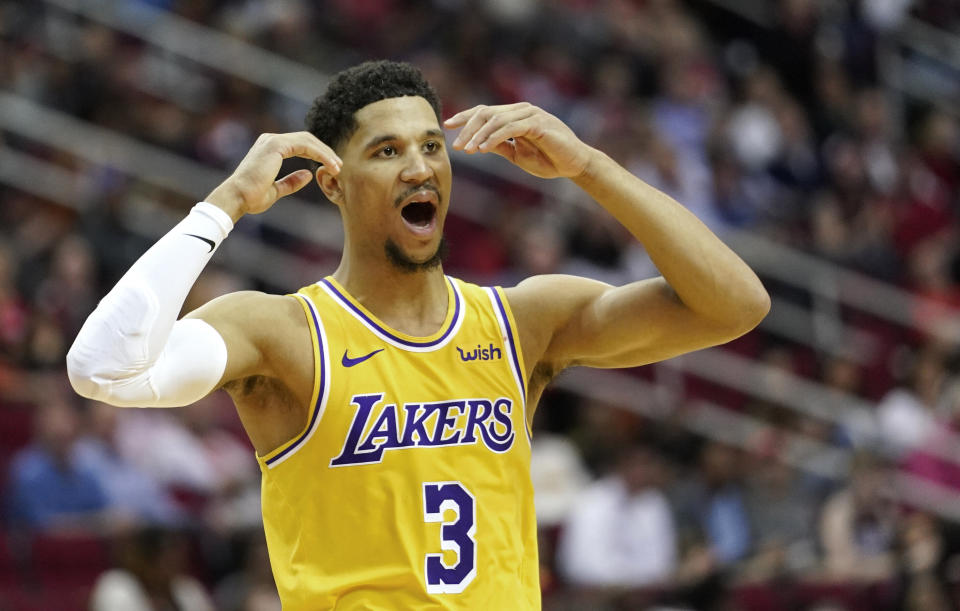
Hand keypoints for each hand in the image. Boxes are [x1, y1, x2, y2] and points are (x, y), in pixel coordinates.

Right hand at [205, 132, 341, 220]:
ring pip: (308, 140)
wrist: (238, 198)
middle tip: (339, 166)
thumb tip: (308, 175)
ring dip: (325, 153)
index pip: (300, 145)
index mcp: (270, 148)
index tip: (332, 167)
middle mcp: (271, 140)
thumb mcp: (276, 190)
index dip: (317, 154)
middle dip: (325, 151)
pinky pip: (305, 145)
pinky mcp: (276, 145)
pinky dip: (320, 154)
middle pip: (306, 139)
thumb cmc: (252, 197)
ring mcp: (273, 141)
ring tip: (338, 167)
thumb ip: (291, 182)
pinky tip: (330, 165)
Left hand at [444, 103, 593, 178]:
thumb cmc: (548, 159)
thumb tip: (477, 143)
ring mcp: (531, 114)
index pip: (486, 111)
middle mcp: (521, 110)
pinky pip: (511, 127)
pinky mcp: (538, 123)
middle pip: (487, 112)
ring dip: (478, 135)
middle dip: (468, 128)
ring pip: (496, 118)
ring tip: (467, 150)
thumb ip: (499, 146)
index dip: (466, 116)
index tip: (448, 125)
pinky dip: (494, 137)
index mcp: (515, 115)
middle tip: (456, 146)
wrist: (574, 164)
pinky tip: (483, 148)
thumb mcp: (517, 154)